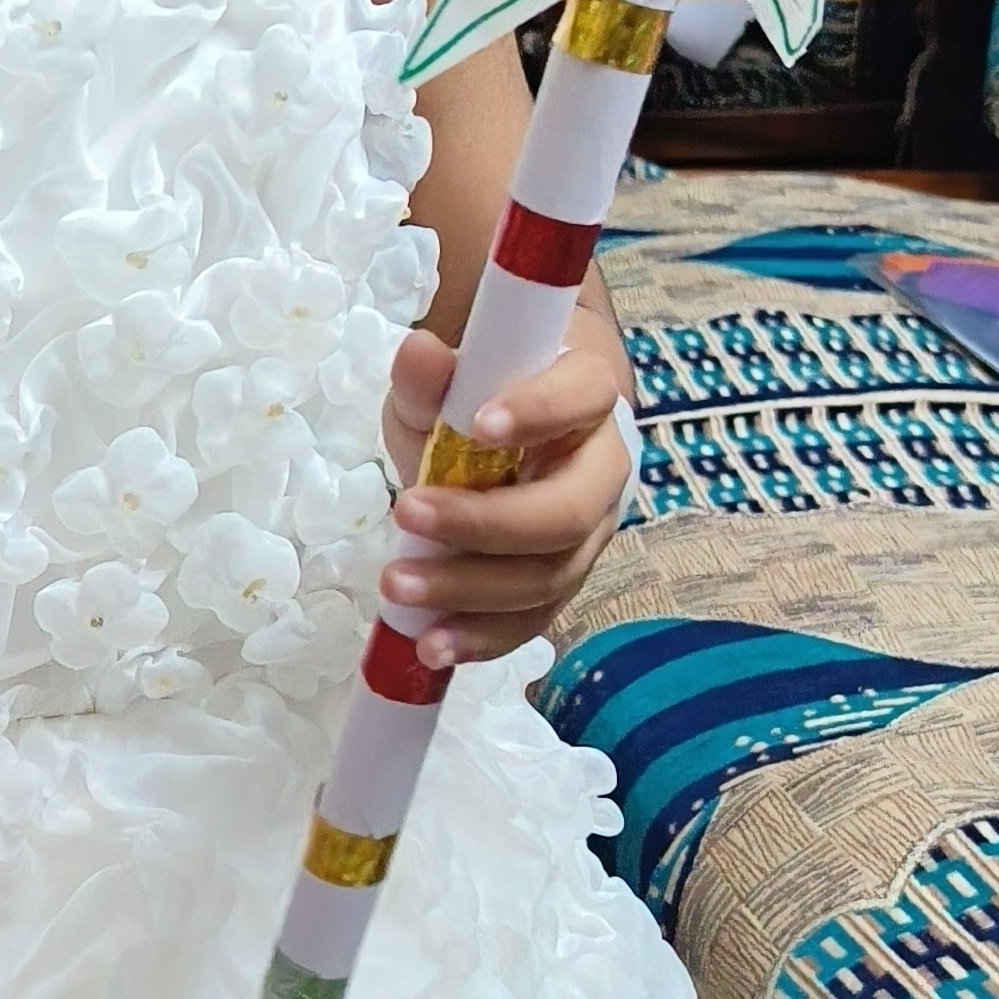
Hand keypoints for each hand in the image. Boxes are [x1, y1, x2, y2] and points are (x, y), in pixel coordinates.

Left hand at [376, 323, 634, 666]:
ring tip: (397, 585)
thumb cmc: (481, 395)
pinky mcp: (559, 582)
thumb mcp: (447, 381)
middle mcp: (601, 470)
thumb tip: (418, 354)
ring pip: (548, 575)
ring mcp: (586, 535)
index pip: (580, 397)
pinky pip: (531, 620)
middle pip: (567, 511)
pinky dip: (481, 637)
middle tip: (407, 511)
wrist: (511, 432)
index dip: (538, 412)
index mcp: (586, 396)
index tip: (478, 425)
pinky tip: (432, 645)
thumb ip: (432, 377)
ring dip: (470, 590)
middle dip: (485, 524)